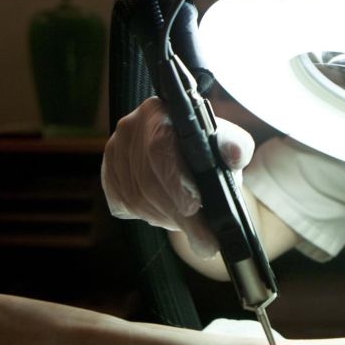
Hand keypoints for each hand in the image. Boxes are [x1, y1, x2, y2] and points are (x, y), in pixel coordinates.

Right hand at [101, 96, 254, 256]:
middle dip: (176, 210)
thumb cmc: (209, 152)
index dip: (175, 180)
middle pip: (147, 178)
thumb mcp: (228, 146)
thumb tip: (233, 153)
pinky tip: (166, 214)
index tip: (195, 205)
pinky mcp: (108, 173)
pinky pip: (123, 203)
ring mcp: (115, 151)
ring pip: (135, 196)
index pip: (160, 147)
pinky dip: (147, 215)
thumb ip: (235, 147)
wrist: (188, 160)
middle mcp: (131, 126)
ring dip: (165, 216)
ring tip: (189, 223)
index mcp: (160, 111)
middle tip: (202, 233)